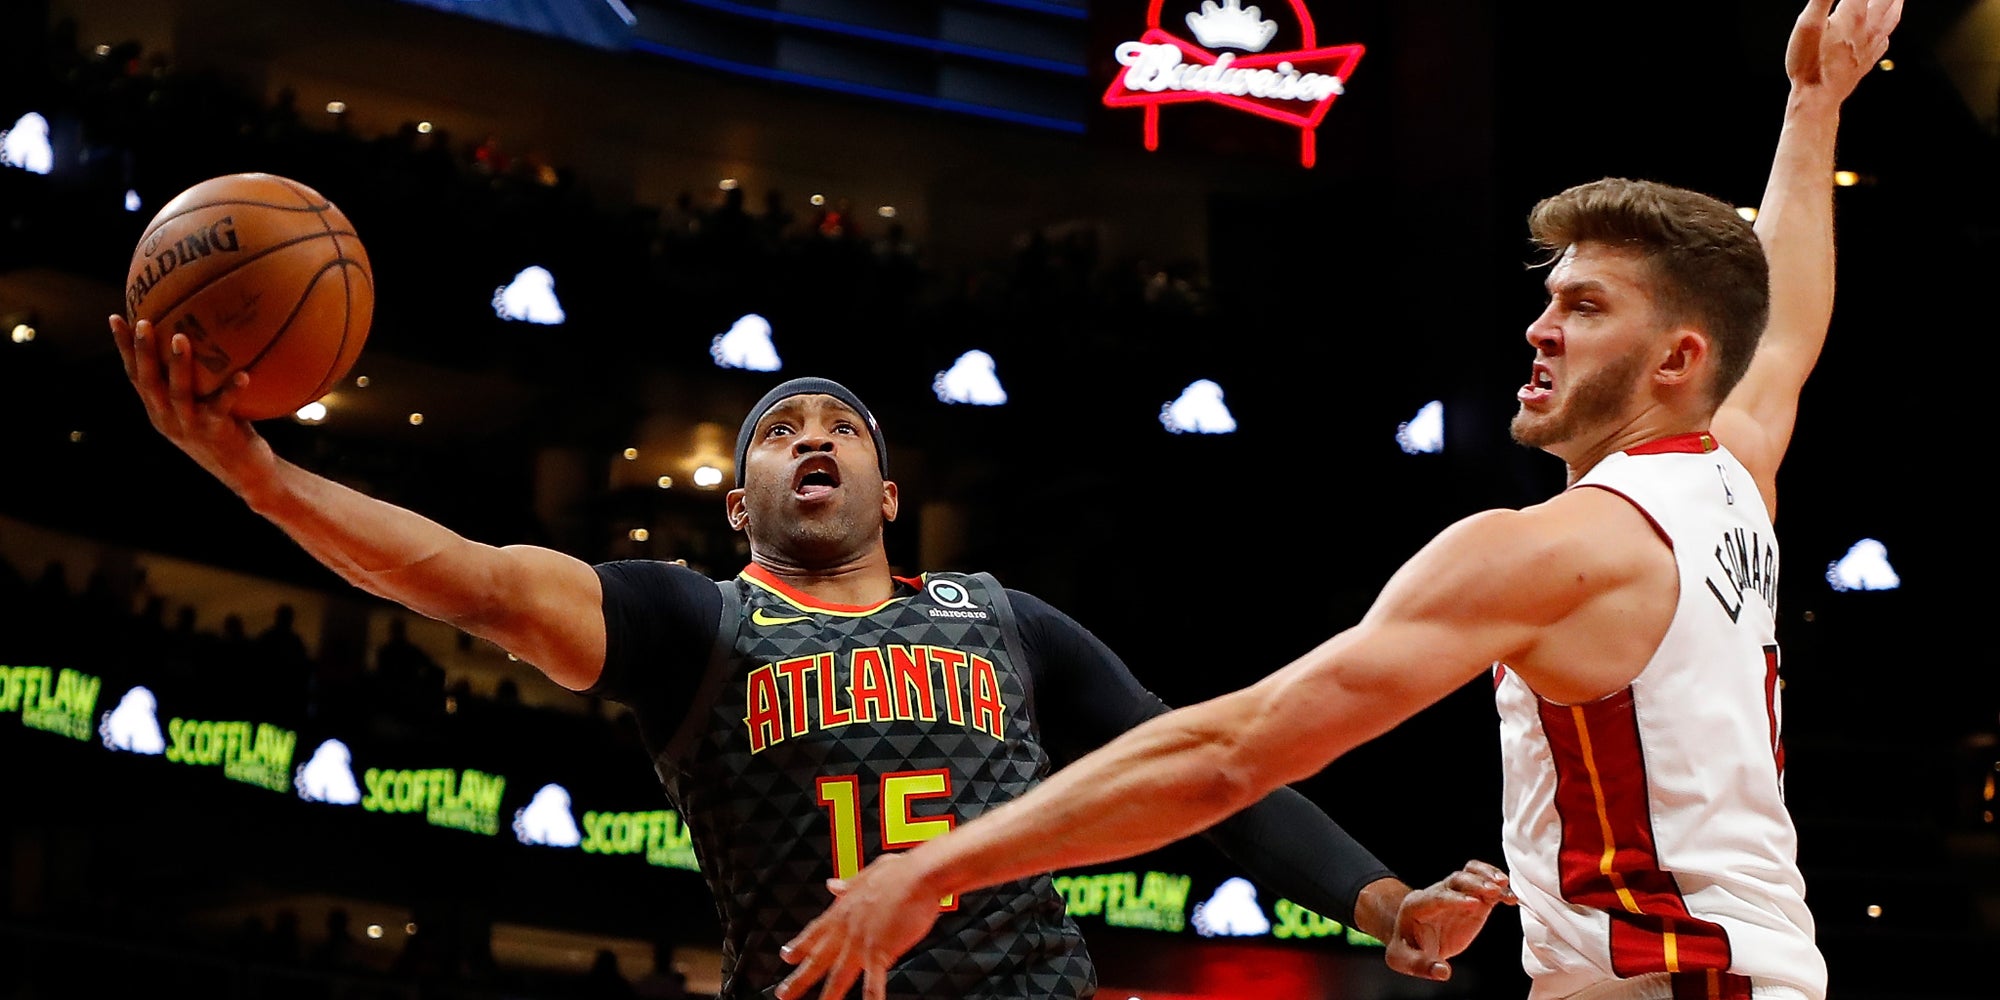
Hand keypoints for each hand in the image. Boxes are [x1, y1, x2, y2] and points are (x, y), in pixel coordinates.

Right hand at [110, 315, 277, 494]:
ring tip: (180, 338)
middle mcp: (168, 419)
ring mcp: (190, 427)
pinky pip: (222, 407)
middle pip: (148, 382)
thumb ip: (197, 379)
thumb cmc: (226, 430)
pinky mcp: (215, 434)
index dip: (124, 348)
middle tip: (142, 322)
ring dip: (177, 365)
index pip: (135, 375)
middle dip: (141, 352)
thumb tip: (206, 335)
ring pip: (178, 393)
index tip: (115, 318)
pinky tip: (243, 373)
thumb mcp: (202, 405)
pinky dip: (231, 390)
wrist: (244, 473)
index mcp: (159, 410)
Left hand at [776, 853, 940, 999]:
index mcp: (843, 909)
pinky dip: (871, 998)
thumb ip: (848, 884)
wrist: (920, 874)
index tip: (786, 955)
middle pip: (817, 959)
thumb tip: (832, 885)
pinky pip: (873, 983)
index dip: (799, 946)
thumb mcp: (868, 874)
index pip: (814, 931)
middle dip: (799, 979)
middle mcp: (847, 928)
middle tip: (783, 994)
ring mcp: (861, 942)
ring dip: (828, 996)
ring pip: (838, 976)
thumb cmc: (901, 871)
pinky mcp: (880, 952)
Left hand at [1385, 859, 1516, 981]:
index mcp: (1417, 905)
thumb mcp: (1405, 960)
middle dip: (1474, 883)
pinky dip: (1498, 888)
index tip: (1474, 904)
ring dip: (1487, 877)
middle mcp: (1437, 894)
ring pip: (1470, 874)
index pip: (1436, 897)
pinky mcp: (1472, 902)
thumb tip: (1443, 972)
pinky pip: (1484, 887)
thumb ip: (1423, 966)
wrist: (1413, 939)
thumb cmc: (1407, 948)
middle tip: (1493, 891)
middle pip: (1455, 880)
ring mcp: (1456, 896)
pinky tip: (1511, 897)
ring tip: (1504, 885)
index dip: (1454, 899)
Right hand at [1784, 0, 1900, 100]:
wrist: (1818, 98)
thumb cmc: (1810, 64)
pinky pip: (1885, 40)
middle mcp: (1867, 28)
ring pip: (1891, 18)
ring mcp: (1871, 45)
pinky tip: (1884, 30)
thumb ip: (1822, 0)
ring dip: (1897, 4)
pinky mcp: (1868, 60)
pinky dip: (1887, 30)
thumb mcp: (1807, 25)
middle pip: (1887, 0)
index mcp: (1853, 16)